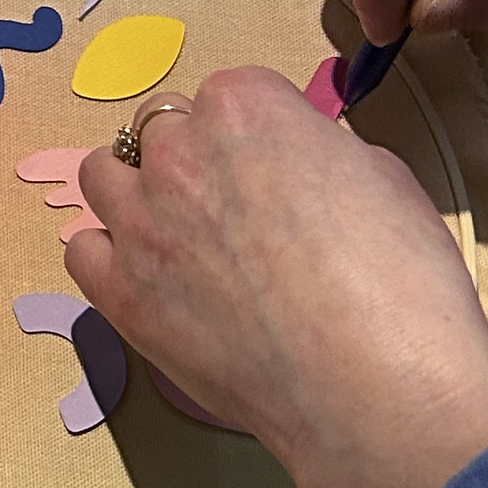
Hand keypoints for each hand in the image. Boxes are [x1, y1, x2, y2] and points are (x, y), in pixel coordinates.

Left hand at [69, 68, 487, 487]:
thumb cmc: (404, 287)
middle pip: (163, 132)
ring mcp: (141, 223)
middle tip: (235, 213)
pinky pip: (83, 252)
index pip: (231, 95)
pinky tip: (150, 280)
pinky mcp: (121, 294)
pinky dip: (110, 259)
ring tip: (181, 238)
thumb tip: (301, 163)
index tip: (277, 170)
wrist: (379, 392)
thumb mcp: (386, 179)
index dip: (258, 136)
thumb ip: (322, 153)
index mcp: (245, 107)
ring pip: (105, 177)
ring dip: (136, 196)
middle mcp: (179, 152)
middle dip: (196, 161)